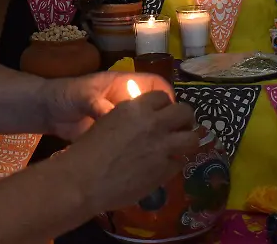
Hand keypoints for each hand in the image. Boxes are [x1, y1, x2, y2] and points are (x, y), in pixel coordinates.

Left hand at [42, 72, 172, 139]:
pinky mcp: (117, 134)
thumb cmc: (66, 95)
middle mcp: (128, 101)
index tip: (174, 114)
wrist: (48, 112)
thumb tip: (112, 115)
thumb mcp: (82, 96)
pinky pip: (135, 138)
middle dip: (169, 118)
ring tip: (165, 150)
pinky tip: (146, 159)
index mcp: (123, 85)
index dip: (168, 97)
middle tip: (176, 136)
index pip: (155, 85)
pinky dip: (142, 146)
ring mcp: (124, 118)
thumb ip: (98, 105)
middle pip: (158, 105)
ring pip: (149, 124)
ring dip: (157, 134)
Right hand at [60, 90, 199, 212]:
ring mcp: (162, 147)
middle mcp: (154, 124)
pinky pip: (179, 163)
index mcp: (137, 108)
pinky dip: (173, 164)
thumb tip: (141, 120)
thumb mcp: (109, 121)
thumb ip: (130, 117)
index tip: (161, 114)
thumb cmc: (87, 150)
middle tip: (178, 127)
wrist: (84, 180)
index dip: (164, 106)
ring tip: (179, 147)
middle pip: (185, 112)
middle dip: (183, 119)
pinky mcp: (165, 170)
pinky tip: (163, 167)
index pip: (163, 97)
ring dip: (186, 141)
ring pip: (192, 138)